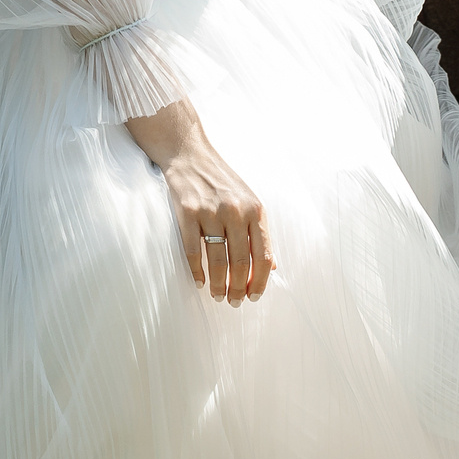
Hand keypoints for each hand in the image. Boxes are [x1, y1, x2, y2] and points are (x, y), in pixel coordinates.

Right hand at [126, 100, 271, 306]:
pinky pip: (193, 251)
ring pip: (217, 260)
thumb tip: (272, 266)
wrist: (191, 155)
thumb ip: (260, 233)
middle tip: (234, 302)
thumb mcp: (250, 202)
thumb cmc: (223, 182)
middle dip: (238, 289)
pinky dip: (197, 271)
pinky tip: (200, 282)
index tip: (254, 297)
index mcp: (256, 210)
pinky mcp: (187, 212)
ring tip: (218, 296)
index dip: (260, 282)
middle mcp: (235, 211)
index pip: (263, 256)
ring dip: (219, 285)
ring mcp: (210, 211)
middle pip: (240, 263)